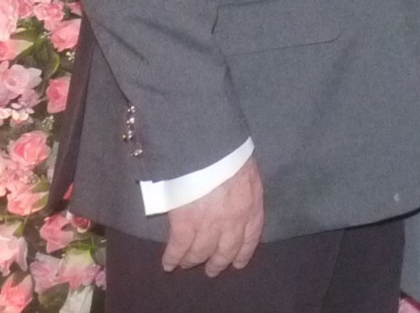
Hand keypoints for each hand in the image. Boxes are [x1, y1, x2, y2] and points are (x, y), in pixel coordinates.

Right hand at [162, 158, 264, 276]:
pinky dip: (172, 258)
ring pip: (201, 252)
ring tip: (187, 264)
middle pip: (226, 250)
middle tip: (211, 271)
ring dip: (193, 260)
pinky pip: (178, 248)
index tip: (237, 263)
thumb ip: (246, 190)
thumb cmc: (231, 153)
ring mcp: (208, 225)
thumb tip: (240, 196)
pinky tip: (168, 264)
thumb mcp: (248, 171)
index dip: (243, 253)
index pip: (250, 237)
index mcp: (251, 206)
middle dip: (218, 263)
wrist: (210, 148)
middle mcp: (233, 222)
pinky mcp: (185, 223)